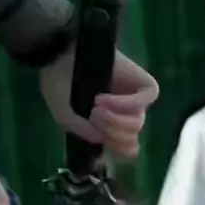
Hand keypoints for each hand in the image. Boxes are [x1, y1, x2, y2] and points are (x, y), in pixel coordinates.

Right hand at [39, 48, 158, 158]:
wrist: (57, 54)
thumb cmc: (58, 84)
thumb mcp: (65, 116)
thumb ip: (84, 131)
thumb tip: (102, 138)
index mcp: (110, 122)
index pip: (128, 146)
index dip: (119, 150)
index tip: (103, 141)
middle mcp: (125, 111)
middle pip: (132, 134)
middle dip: (112, 133)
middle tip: (91, 118)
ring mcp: (134, 95)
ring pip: (139, 121)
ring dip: (116, 120)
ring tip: (94, 109)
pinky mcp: (140, 79)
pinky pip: (146, 97)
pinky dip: (126, 103)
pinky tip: (103, 99)